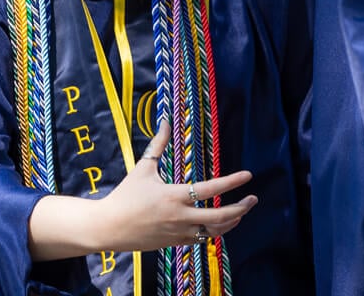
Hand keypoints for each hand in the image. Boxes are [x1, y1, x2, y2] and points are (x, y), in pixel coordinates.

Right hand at [95, 120, 258, 252]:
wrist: (109, 227)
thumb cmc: (125, 195)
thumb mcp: (143, 168)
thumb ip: (158, 145)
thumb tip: (164, 120)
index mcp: (174, 195)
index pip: (210, 189)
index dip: (232, 182)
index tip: (248, 175)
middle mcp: (181, 216)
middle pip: (220, 216)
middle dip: (241, 208)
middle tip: (253, 199)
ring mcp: (179, 232)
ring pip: (214, 231)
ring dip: (231, 221)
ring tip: (241, 212)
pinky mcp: (175, 243)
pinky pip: (202, 239)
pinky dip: (215, 231)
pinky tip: (221, 223)